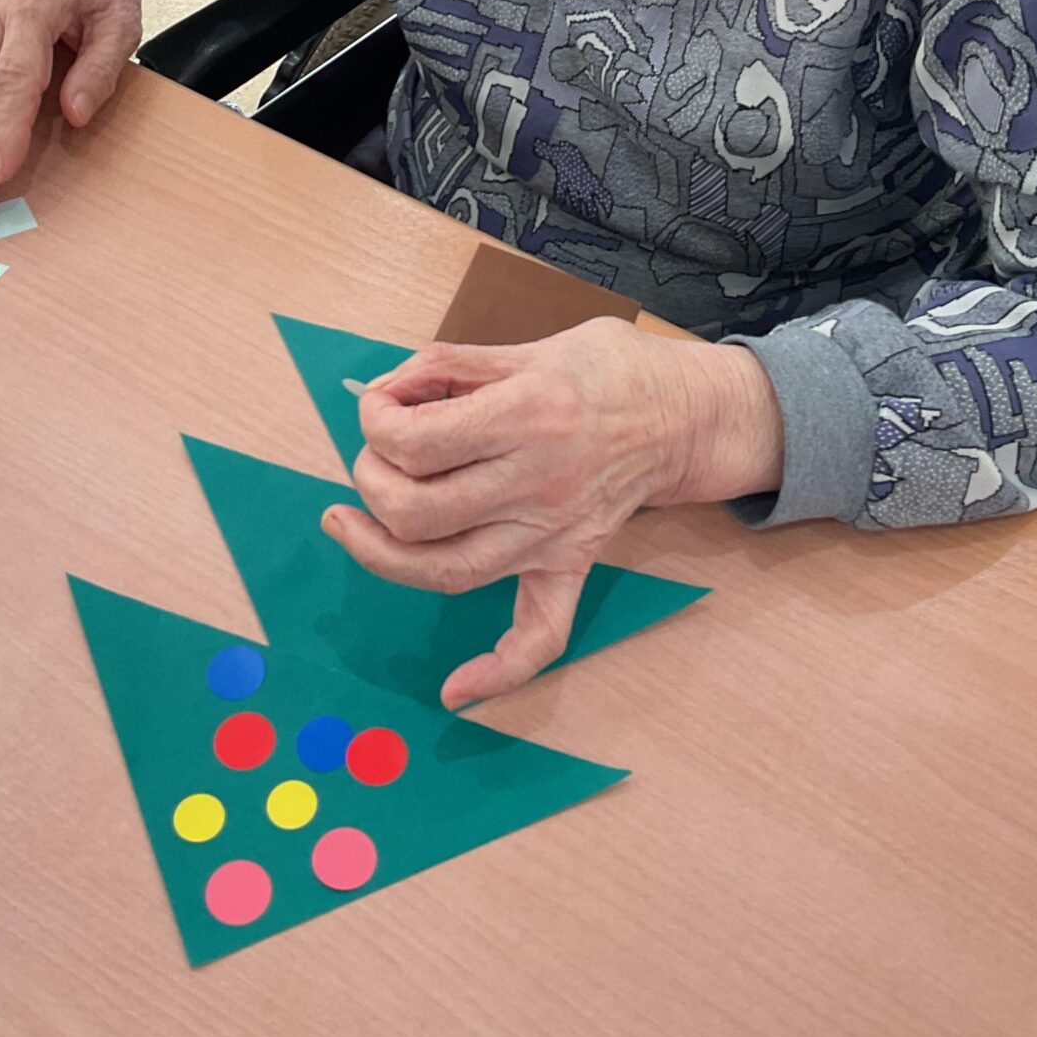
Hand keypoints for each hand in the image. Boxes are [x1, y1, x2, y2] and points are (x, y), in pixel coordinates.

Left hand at [322, 319, 783, 708]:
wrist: (684, 414)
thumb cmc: (607, 370)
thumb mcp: (529, 345)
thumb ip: (451, 365)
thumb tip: (384, 394)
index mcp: (527, 414)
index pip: (416, 441)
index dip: (374, 423)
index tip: (376, 411)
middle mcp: (538, 482)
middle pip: (417, 512)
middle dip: (370, 482)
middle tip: (373, 459)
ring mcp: (554, 533)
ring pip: (448, 571)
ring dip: (381, 555)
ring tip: (351, 525)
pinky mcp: (570, 563)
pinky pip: (541, 634)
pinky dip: (499, 671)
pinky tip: (456, 690)